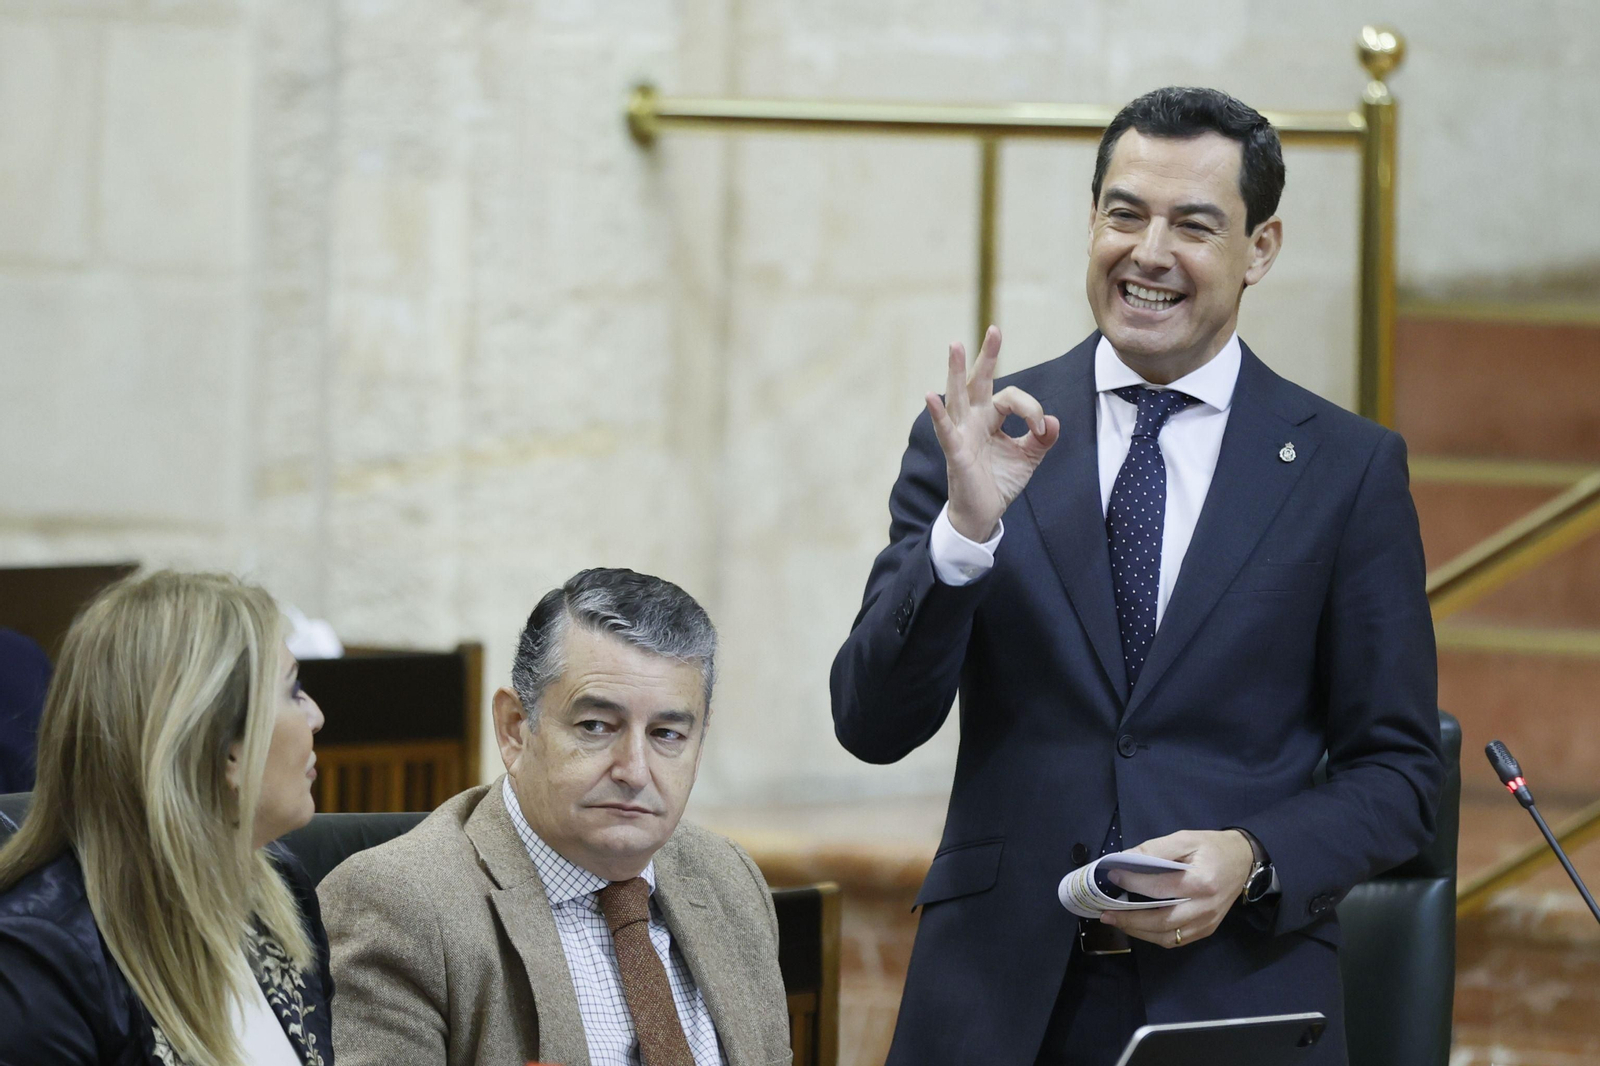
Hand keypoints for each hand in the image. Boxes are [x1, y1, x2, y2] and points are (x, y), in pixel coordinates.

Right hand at [926, 326, 1059, 541]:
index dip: (1031, 410)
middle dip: (987, 356)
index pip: (1011, 398)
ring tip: (955, 345)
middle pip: (978, 382)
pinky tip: (930, 396)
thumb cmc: (999, 482)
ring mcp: (961, 434)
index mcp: (990, 418)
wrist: (984, 514)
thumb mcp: (1028, 458)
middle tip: (995, 330)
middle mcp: (973, 420)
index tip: (1042, 430)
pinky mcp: (955, 452)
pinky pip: (945, 430)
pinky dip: (937, 413)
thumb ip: (1042, 438)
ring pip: (958, 397)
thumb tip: (1053, 420)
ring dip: (955, 371)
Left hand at [1098, 830, 1253, 948]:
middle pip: (1163, 920)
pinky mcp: (1207, 929)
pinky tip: (1139, 926)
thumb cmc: (1211, 847)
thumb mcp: (1185, 839)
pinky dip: (1154, 936)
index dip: (1133, 883)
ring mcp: (1207, 922)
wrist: (1243, 861)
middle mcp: (1206, 906)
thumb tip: (1125, 859)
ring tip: (1117, 921)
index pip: (1161, 887)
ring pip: (1168, 937)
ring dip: (1139, 932)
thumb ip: (1155, 849)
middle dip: (1131, 919)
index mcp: (1202, 881)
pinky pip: (1177, 940)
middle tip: (1106, 912)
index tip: (1112, 877)